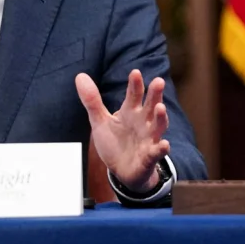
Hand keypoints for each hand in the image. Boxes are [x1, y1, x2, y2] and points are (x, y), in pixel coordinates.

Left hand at [75, 69, 169, 192]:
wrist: (122, 170)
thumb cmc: (114, 143)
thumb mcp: (100, 121)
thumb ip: (92, 100)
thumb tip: (80, 76)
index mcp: (131, 112)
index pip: (134, 94)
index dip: (135, 84)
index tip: (135, 72)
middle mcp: (143, 122)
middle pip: (151, 105)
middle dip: (155, 94)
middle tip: (158, 81)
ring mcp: (148, 139)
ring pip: (158, 126)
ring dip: (161, 117)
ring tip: (161, 108)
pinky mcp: (149, 157)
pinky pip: (157, 152)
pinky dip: (161, 149)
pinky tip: (164, 144)